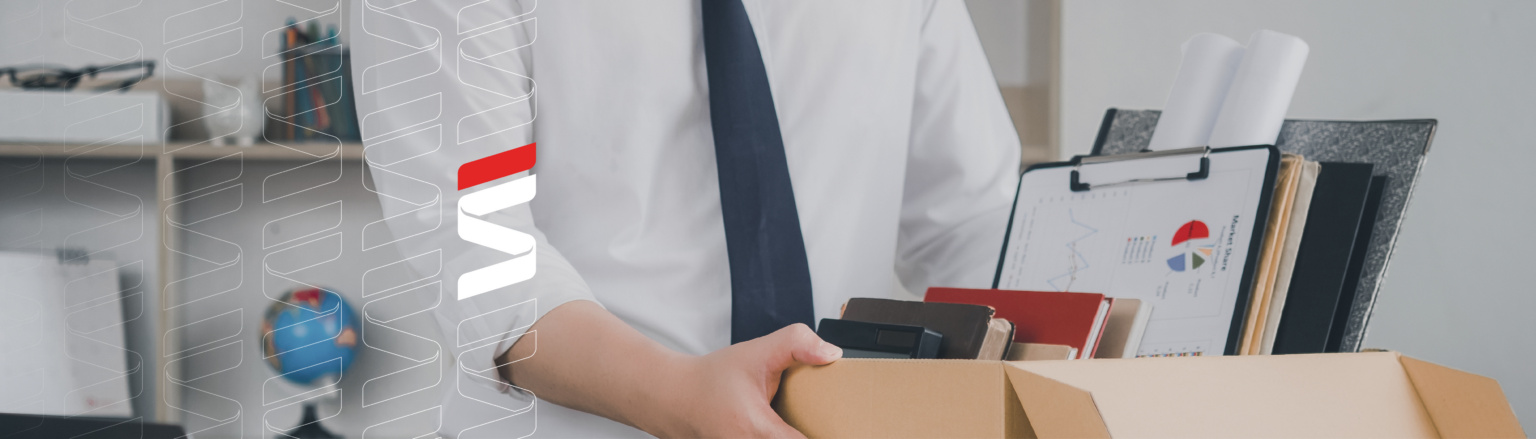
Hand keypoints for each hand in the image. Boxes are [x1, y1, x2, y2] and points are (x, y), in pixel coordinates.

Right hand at [645, 324, 841, 437]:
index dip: (828, 433)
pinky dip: (783, 433)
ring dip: (795, 432)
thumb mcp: (755, 352)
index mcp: (758, 431)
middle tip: (830, 420)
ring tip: (804, 421)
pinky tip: (786, 424)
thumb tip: (833, 354)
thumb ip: (796, 344)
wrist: (673, 398)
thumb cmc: (711, 379)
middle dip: (812, 429)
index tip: (845, 425)